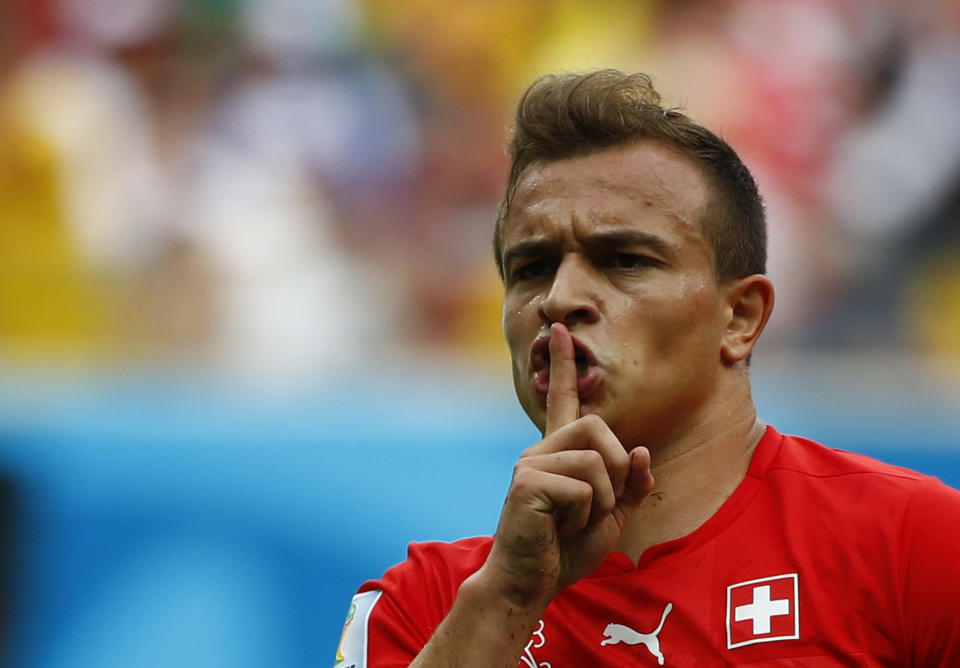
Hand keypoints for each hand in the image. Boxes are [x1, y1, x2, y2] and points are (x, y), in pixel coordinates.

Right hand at [479, 322, 653, 609]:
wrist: (532, 582)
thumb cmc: (566, 550)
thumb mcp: (611, 516)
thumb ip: (630, 484)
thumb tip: (639, 450)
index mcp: (559, 452)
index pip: (563, 399)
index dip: (563, 364)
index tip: (558, 329)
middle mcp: (541, 449)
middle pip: (599, 427)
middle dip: (615, 470)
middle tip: (595, 507)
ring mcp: (530, 462)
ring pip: (597, 461)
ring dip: (602, 502)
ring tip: (573, 522)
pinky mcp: (527, 481)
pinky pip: (584, 487)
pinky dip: (585, 516)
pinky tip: (559, 528)